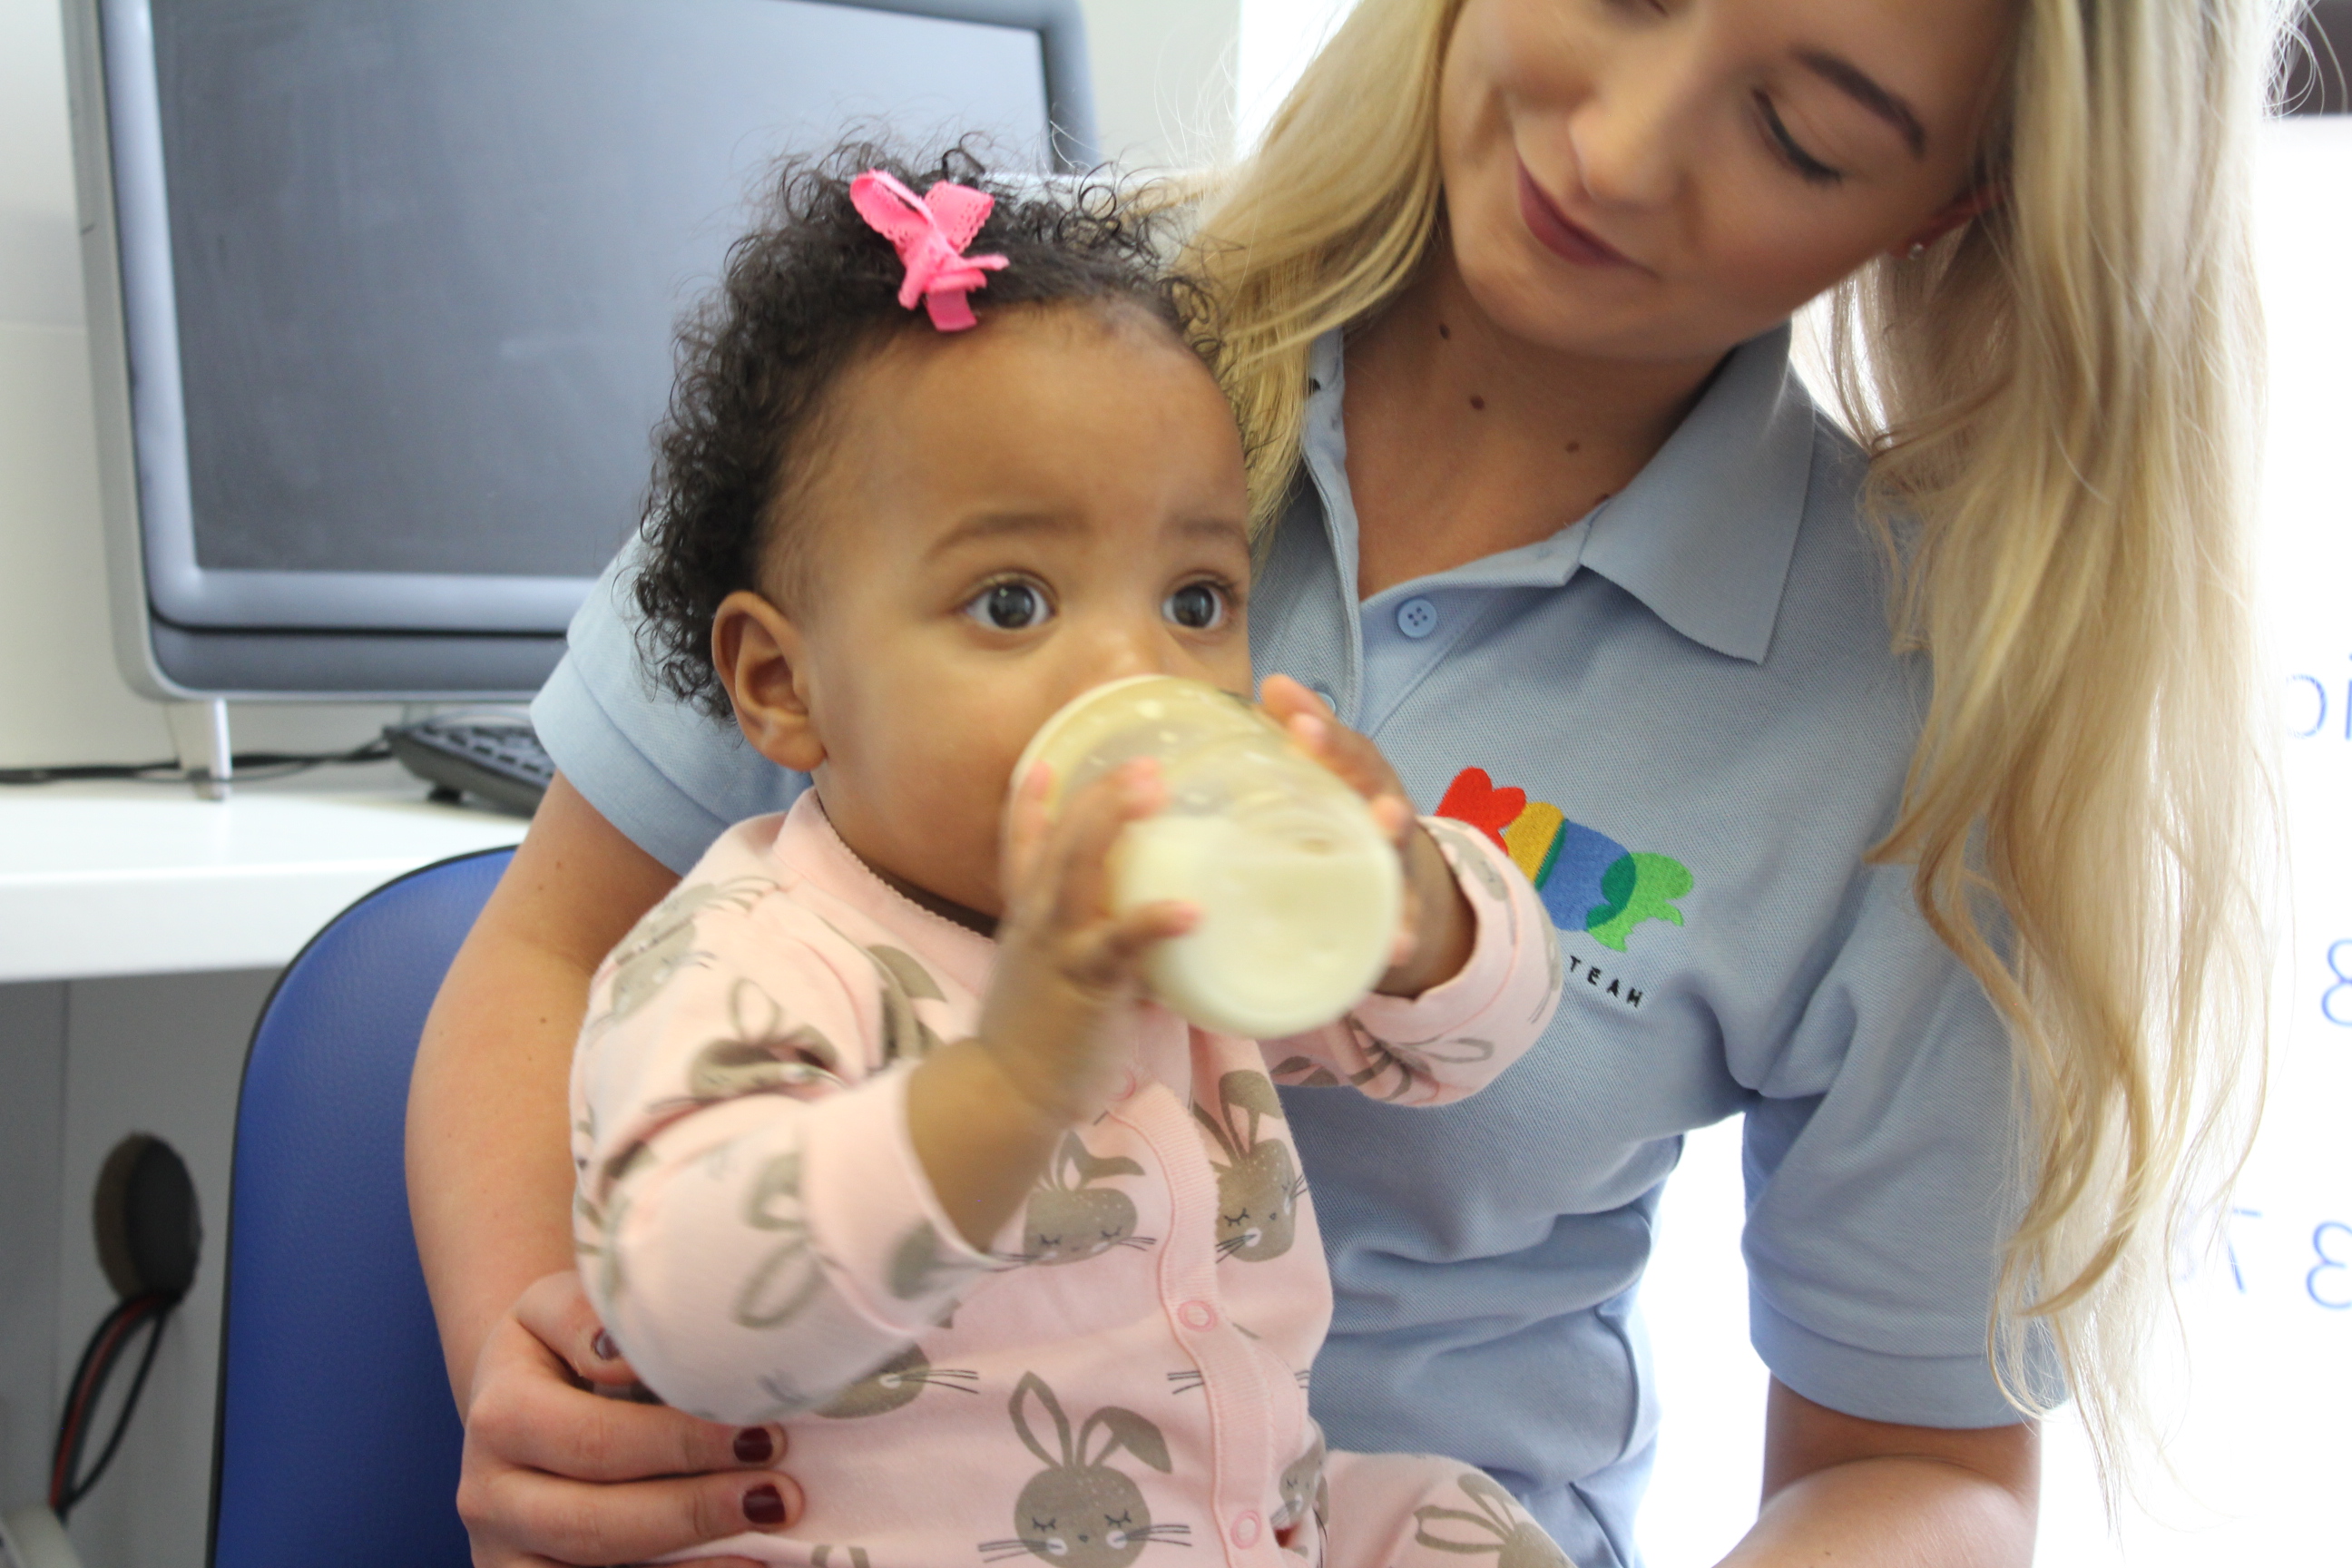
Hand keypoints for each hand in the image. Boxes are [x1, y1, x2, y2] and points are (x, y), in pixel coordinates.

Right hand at [454, 1271, 801, 1565]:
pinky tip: (740, 1563)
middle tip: (781, 1495)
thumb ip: (589, 1318)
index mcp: (498, 1416)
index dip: (680, 1444)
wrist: (516, 1404)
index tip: (762, 1433)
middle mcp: (488, 1496)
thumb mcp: (558, 1308)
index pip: (594, 1441)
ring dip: (693, 1562)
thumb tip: (626, 1355)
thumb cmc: (561, 1348)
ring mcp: (505, 1553)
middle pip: (596, 1522)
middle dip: (696, 1511)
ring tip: (767, 1529)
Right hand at [976, 757, 1198, 1125]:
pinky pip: (1121, 943)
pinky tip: (1191, 910)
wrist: (1008, 1092)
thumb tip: (1162, 959)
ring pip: (1077, 868)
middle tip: (1144, 763)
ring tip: (1154, 790)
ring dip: (1114, 823)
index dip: (1031, 802)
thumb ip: (1108, 959)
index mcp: (1028, 917)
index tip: (1047, 761)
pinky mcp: (1085, 981)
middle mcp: (1036, 920)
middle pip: (1059, 837)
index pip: (1022, 846)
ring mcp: (1057, 946)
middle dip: (1099, 795)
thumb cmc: (1043, 1040)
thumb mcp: (1060, 982)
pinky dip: (1155, 921)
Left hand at [1259, 674, 1474, 996]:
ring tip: (1389, 842)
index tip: (1300, 725)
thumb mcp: (1330, 776)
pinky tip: (1394, 948)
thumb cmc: (1348, 817)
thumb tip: (1269, 686)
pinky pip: (1399, 928)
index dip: (1328, 738)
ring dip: (1395, 857)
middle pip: (1387, 803)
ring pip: (1398, 863)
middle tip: (1377, 800)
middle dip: (1382, 797)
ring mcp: (1395, 869)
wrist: (1398, 888)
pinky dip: (1399, 937)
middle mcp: (1385, 820)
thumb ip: (1301, 731)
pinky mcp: (1396, 918)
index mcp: (1363, 783)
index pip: (1350, 754)